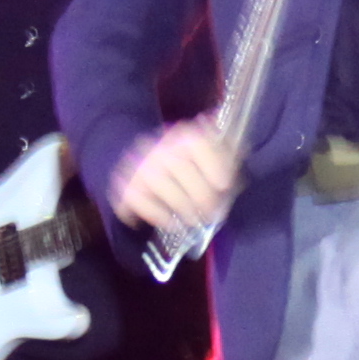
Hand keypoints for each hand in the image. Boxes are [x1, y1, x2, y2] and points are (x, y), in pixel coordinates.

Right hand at [110, 117, 236, 233]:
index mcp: (188, 136)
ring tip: (193, 221)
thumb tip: (230, 183)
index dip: (212, 163)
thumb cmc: (195, 166)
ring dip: (180, 207)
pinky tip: (169, 223)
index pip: (199, 143)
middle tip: (210, 214)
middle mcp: (164, 146)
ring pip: (159, 182)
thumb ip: (227, 166)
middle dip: (199, 194)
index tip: (223, 185)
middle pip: (181, 166)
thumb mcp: (216, 161)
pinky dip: (154, 214)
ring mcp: (143, 164)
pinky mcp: (128, 183)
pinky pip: (137, 198)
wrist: (155, 164)